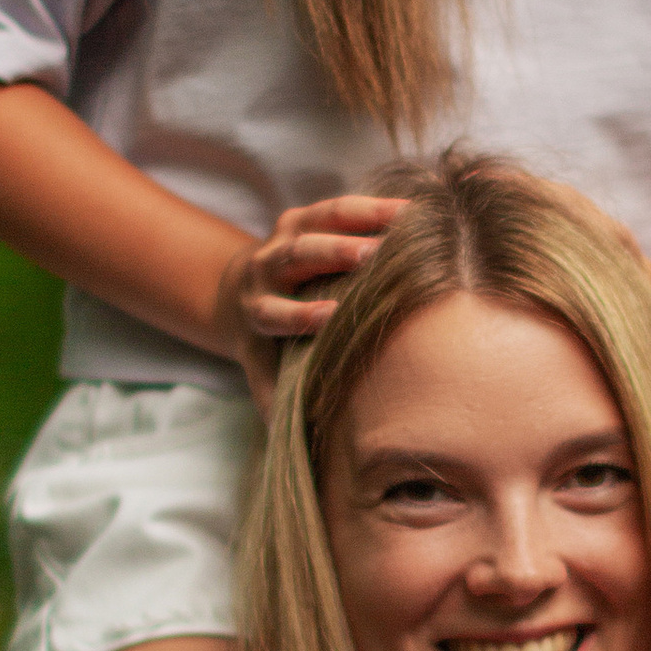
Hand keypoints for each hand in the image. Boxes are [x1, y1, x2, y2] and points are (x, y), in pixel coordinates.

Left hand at [211, 196, 406, 409]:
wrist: (239, 292)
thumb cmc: (267, 343)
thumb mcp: (263, 371)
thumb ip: (278, 399)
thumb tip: (296, 445)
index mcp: (256, 311)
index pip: (275, 313)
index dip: (299, 315)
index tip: (330, 317)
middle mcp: (266, 269)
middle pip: (297, 256)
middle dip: (332, 254)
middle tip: (372, 255)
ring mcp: (283, 237)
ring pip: (319, 222)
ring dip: (361, 221)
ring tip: (403, 223)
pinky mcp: (303, 216)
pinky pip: (339, 206)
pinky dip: (374, 206)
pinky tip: (411, 209)